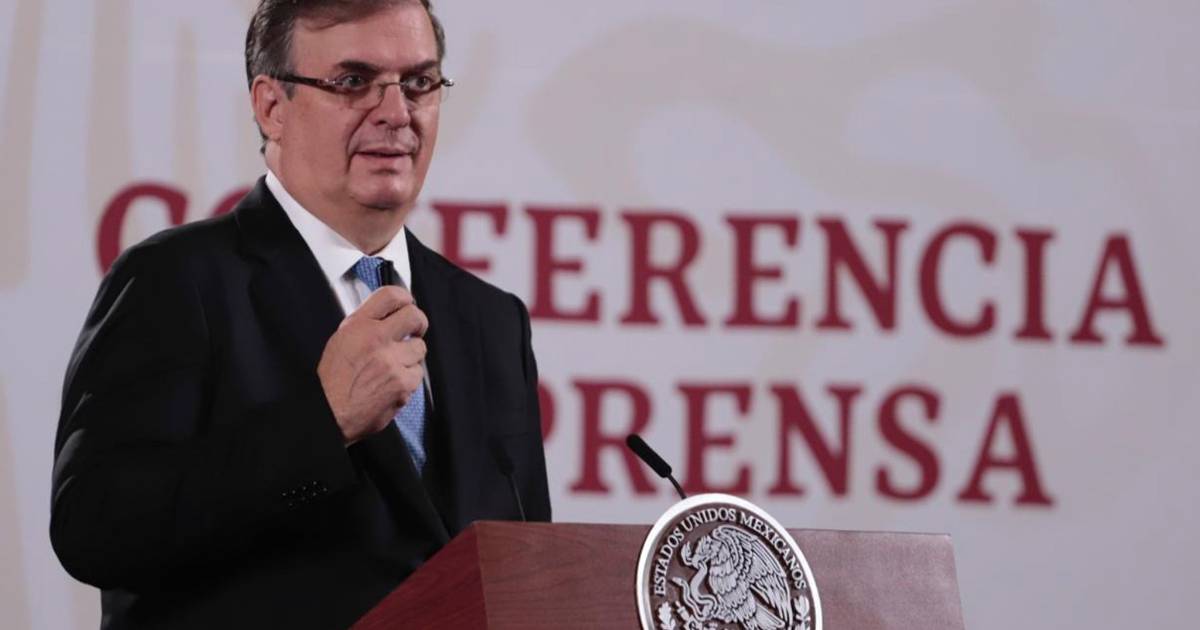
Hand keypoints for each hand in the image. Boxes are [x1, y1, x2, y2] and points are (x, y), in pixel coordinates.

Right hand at [317, 286, 428, 444]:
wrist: (330, 413)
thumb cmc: (332, 381)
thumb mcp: (341, 341)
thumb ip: (364, 325)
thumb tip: (387, 316)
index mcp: (359, 326)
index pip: (390, 296)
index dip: (404, 297)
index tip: (407, 303)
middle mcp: (377, 340)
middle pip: (414, 316)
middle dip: (418, 323)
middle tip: (415, 329)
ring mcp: (392, 362)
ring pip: (419, 348)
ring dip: (410, 356)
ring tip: (393, 365)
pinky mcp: (403, 383)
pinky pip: (417, 373)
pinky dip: (409, 378)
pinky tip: (393, 382)